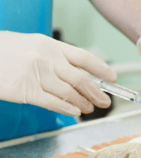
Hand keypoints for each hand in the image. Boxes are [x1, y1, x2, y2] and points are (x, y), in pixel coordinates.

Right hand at [0, 31, 116, 115]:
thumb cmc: (3, 51)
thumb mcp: (31, 44)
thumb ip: (53, 56)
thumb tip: (76, 72)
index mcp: (50, 45)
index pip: (84, 57)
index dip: (101, 69)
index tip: (112, 77)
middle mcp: (47, 58)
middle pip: (81, 78)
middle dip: (96, 92)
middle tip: (105, 101)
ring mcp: (37, 74)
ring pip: (69, 92)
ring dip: (83, 102)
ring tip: (90, 108)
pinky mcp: (26, 90)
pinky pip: (53, 102)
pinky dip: (67, 108)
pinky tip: (76, 112)